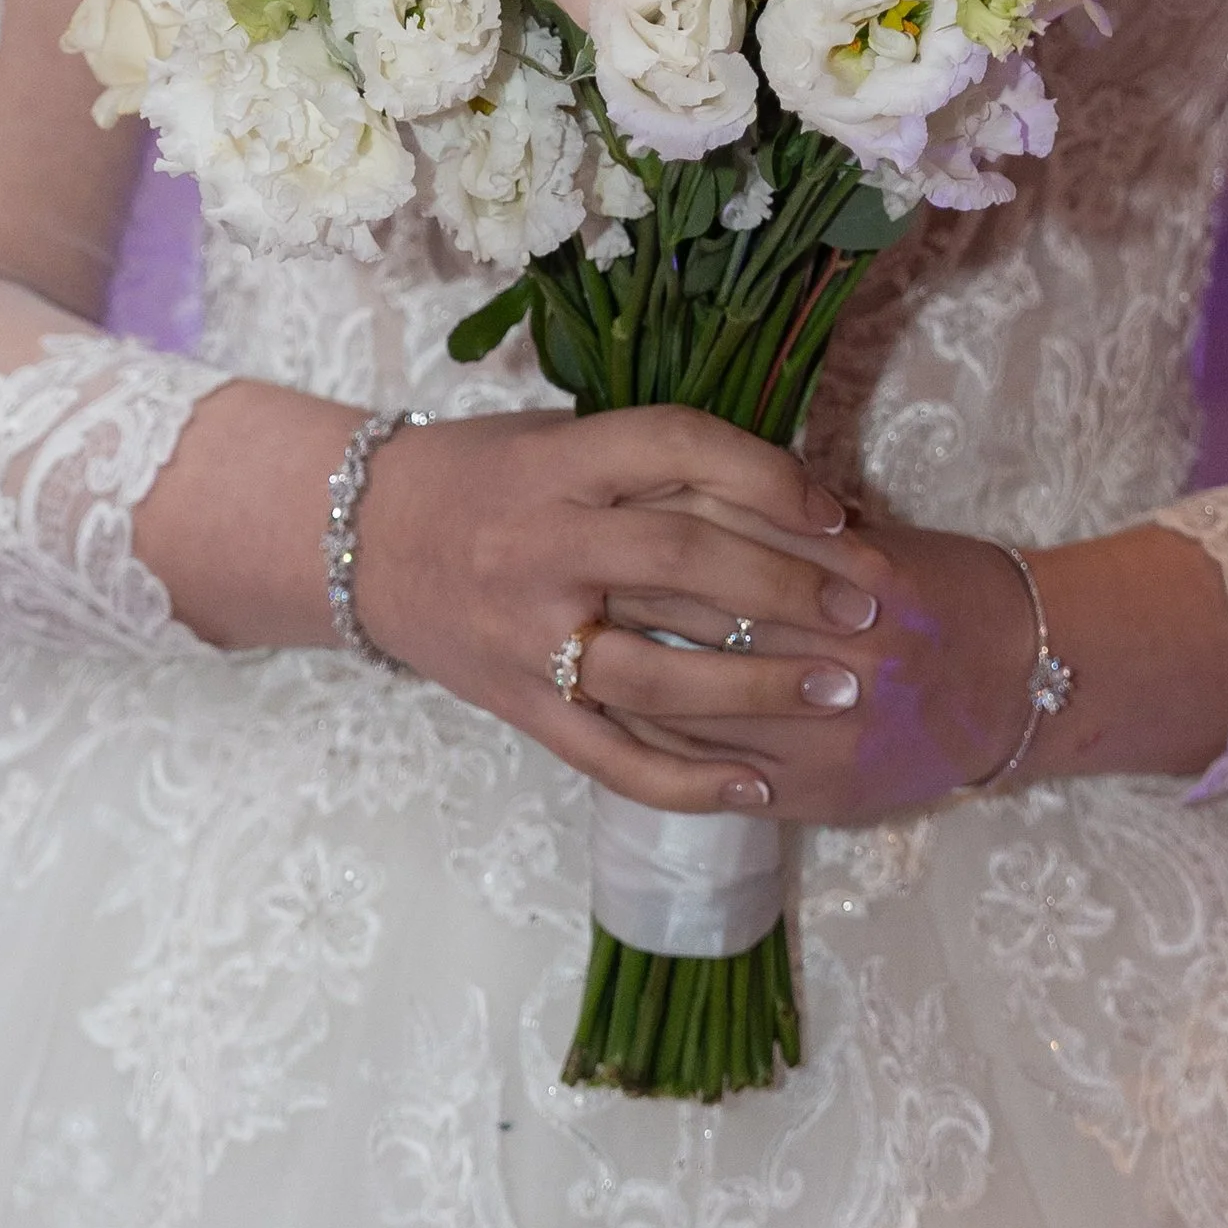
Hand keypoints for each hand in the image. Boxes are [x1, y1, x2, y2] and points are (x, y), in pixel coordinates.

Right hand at [351, 405, 892, 815]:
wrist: (358, 538)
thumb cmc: (484, 474)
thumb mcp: (563, 439)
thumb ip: (659, 465)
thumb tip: (804, 497)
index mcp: (558, 463)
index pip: (678, 449)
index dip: (768, 476)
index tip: (836, 512)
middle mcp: (540, 546)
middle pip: (682, 561)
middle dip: (789, 587)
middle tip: (869, 607)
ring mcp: (526, 637)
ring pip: (656, 675)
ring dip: (759, 690)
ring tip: (841, 692)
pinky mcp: (518, 708)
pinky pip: (611, 759)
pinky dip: (688, 783)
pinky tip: (759, 788)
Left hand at [589, 515, 1035, 824]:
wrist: (1027, 680)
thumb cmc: (950, 586)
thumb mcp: (874, 537)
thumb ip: (785, 525)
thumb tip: (689, 491)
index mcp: (844, 585)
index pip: (722, 558)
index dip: (650, 540)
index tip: (601, 522)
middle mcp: (833, 667)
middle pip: (696, 633)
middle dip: (624, 605)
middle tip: (568, 576)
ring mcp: (820, 744)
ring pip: (689, 715)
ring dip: (627, 679)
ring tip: (576, 645)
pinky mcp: (816, 798)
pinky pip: (715, 777)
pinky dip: (663, 749)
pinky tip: (623, 717)